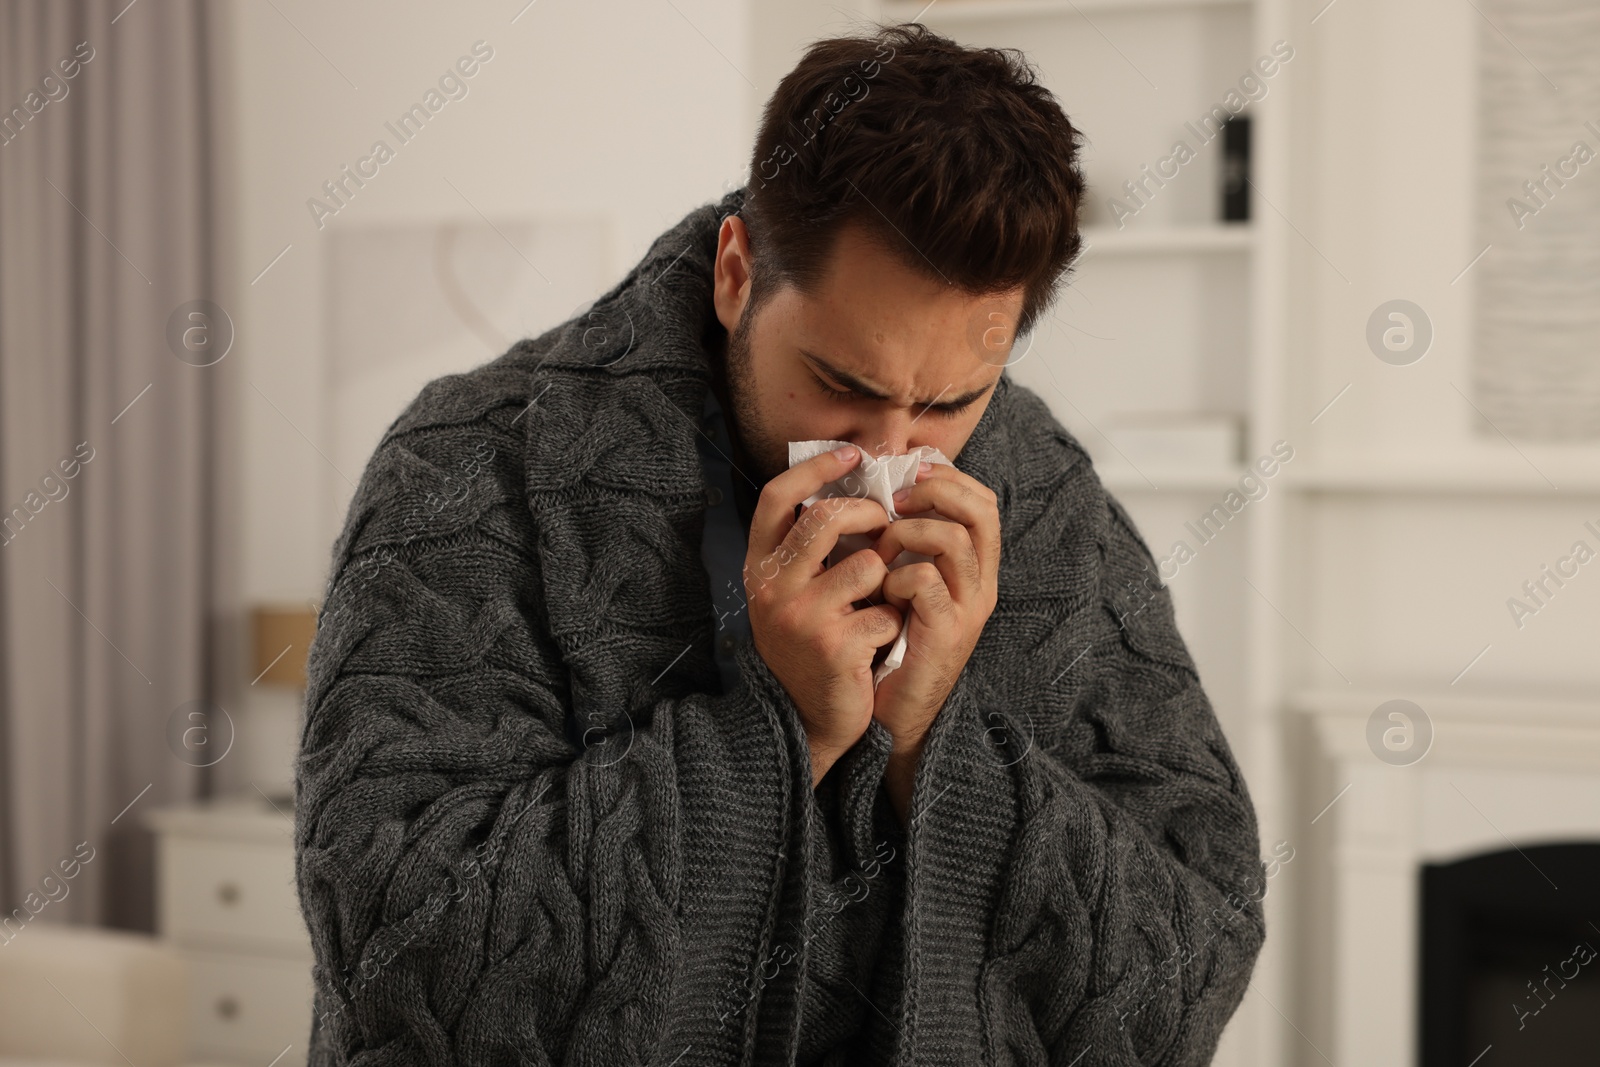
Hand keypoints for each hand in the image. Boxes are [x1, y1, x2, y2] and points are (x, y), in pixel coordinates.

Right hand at [745, 445, 904, 786]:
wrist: (806, 719)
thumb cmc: (809, 645)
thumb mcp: (792, 593)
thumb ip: (808, 549)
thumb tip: (853, 488)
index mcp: (759, 568)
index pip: (776, 497)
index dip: (815, 468)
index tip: (852, 454)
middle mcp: (772, 588)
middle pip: (826, 517)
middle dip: (868, 514)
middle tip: (885, 523)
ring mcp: (802, 618)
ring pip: (868, 564)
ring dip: (885, 580)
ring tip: (878, 602)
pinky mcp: (836, 646)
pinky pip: (887, 610)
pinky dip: (893, 624)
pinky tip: (879, 643)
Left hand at [869, 464, 999, 820]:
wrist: (891, 716)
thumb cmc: (887, 643)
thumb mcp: (901, 584)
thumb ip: (903, 544)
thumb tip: (880, 489)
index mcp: (972, 568)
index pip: (982, 502)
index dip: (949, 477)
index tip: (909, 471)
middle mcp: (980, 585)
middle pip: (982, 511)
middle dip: (937, 491)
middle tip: (898, 498)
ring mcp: (967, 610)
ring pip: (954, 540)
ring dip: (908, 533)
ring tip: (882, 548)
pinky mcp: (946, 634)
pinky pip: (926, 581)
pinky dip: (897, 576)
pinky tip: (881, 591)